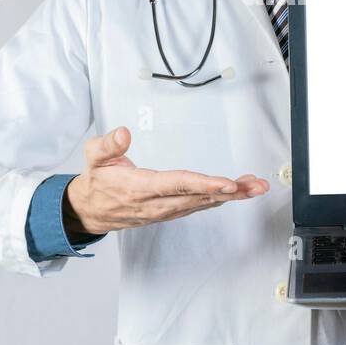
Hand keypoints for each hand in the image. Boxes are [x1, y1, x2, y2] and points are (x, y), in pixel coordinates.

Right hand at [63, 126, 268, 236]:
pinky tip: (238, 191)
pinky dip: (221, 198)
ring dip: (232, 196)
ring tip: (256, 186)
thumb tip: (124, 133)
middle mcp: (157, 203)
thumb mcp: (93, 158)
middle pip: (199, 197)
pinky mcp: (171, 211)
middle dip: (230, 192)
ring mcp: (165, 210)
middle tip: (256, 185)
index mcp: (140, 187)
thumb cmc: (96, 182)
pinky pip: (199, 205)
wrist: (89, 211)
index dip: (204, 184)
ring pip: (203, 202)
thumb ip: (108, 145)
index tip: (227, 183)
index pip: (177, 184)